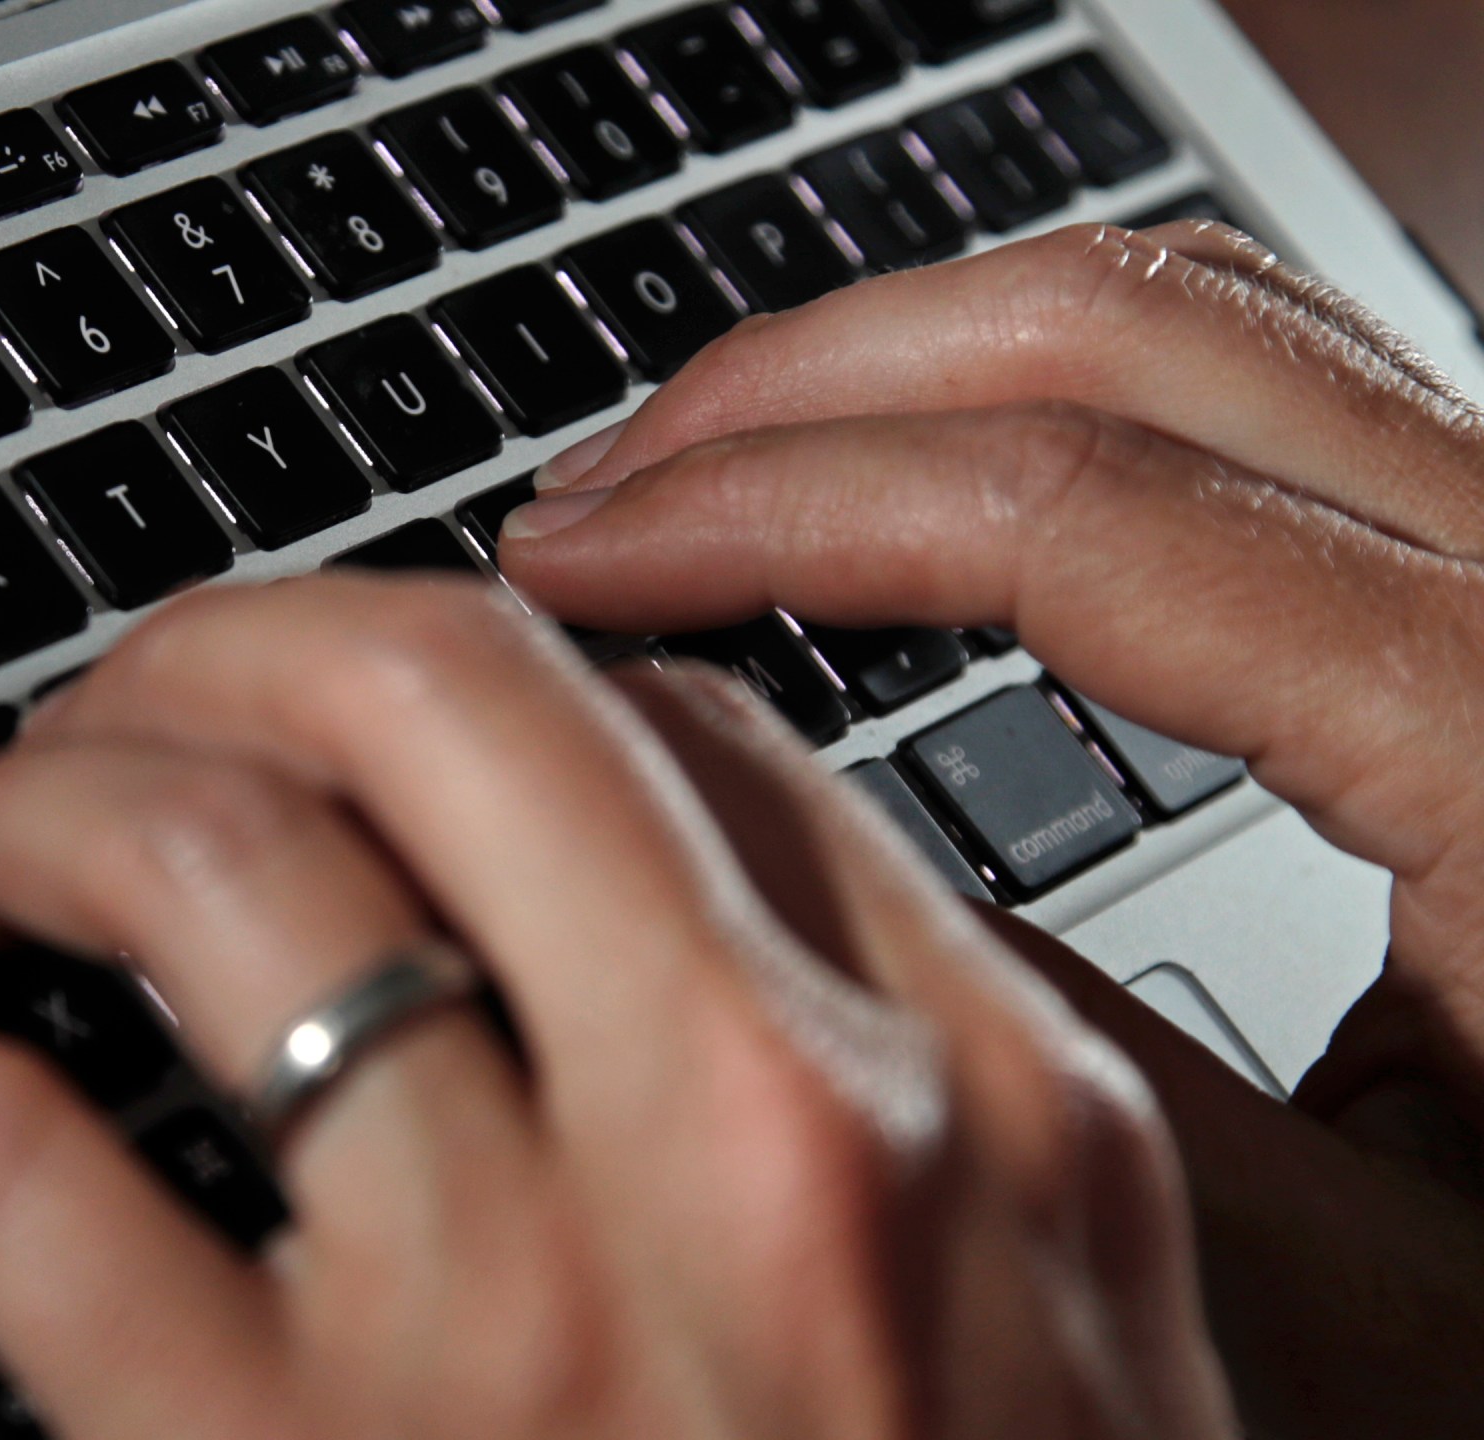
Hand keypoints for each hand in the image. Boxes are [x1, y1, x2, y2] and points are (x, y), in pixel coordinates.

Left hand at [0, 575, 1234, 1439]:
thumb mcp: (1067, 1378)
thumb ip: (921, 1129)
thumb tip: (688, 924)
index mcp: (984, 1119)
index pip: (686, 738)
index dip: (482, 670)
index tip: (367, 706)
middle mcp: (766, 1153)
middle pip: (441, 697)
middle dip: (233, 646)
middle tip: (131, 708)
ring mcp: (516, 1314)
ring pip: (211, 862)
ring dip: (36, 797)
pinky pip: (0, 1170)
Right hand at [498, 220, 1483, 1435]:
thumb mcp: (1356, 1288)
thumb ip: (1056, 1086)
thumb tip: (756, 882)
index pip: (1082, 513)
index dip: (776, 504)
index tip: (578, 551)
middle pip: (1130, 328)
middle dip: (810, 380)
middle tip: (599, 487)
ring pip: (1195, 317)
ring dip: (914, 362)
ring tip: (707, 469)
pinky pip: (1251, 390)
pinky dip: (1031, 400)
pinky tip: (901, 494)